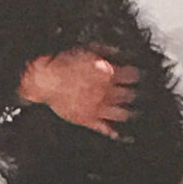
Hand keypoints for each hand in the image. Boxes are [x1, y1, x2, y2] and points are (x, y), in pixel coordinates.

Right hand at [20, 51, 137, 136]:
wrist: (44, 80)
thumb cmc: (63, 63)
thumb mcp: (88, 50)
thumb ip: (107, 52)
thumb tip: (121, 53)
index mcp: (108, 73)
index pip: (133, 76)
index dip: (137, 75)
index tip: (138, 76)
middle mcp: (106, 92)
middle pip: (130, 95)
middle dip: (135, 93)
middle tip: (138, 94)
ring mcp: (98, 108)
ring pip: (122, 114)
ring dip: (129, 112)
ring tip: (133, 112)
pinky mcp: (87, 120)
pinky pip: (105, 128)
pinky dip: (114, 132)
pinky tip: (120, 133)